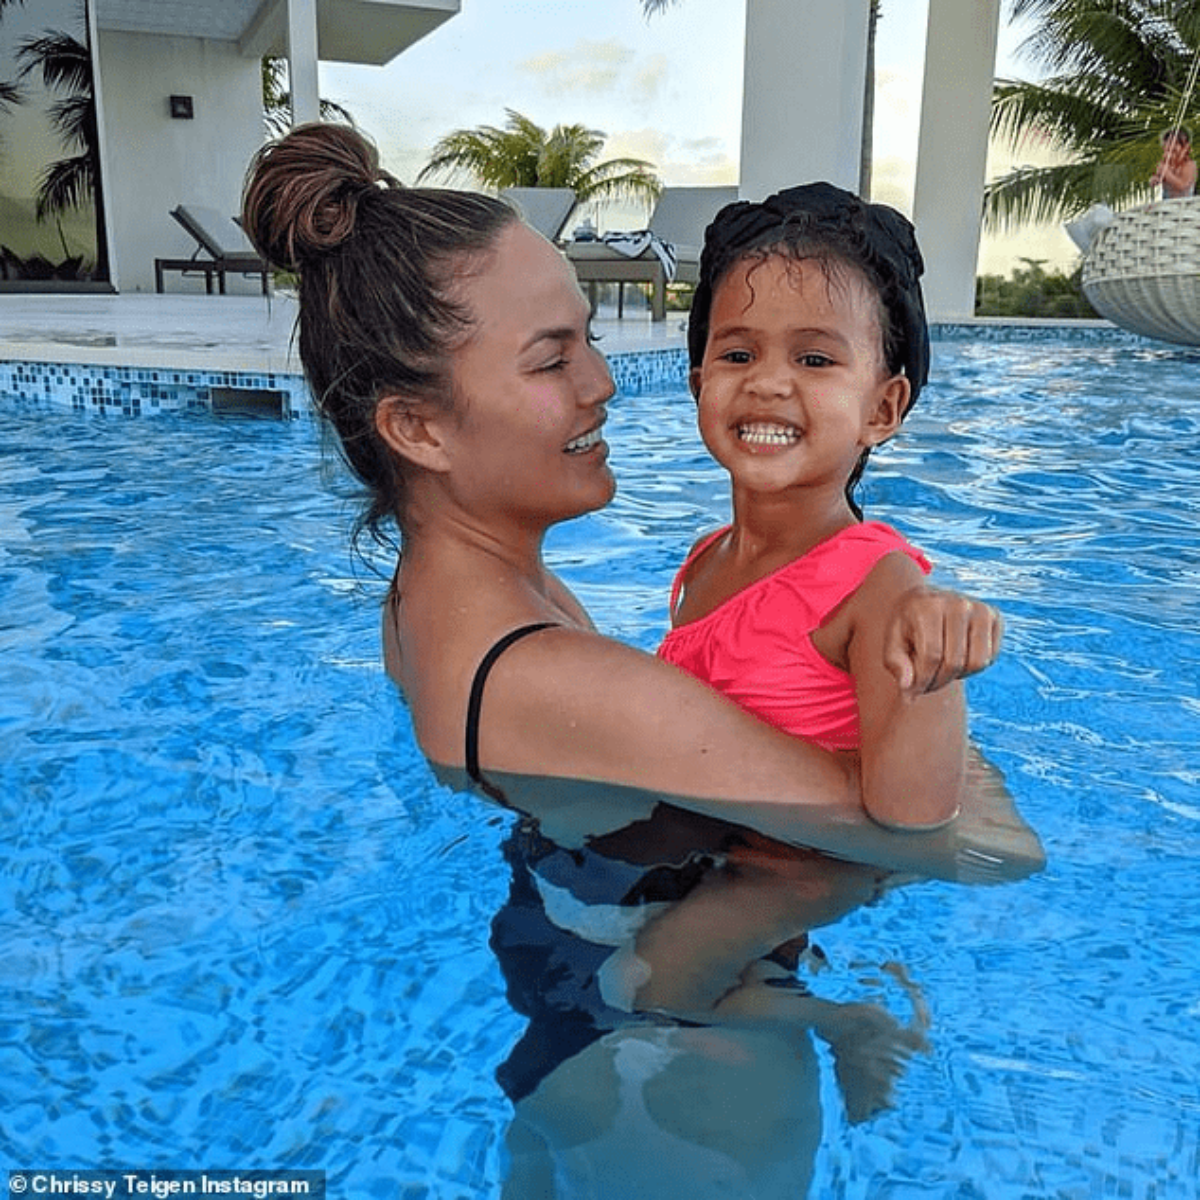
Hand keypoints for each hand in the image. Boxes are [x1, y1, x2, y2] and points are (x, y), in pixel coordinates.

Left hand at [882, 586, 1003, 694]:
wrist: (925, 602)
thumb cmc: (907, 627)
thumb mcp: (893, 643)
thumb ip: (896, 664)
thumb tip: (908, 687)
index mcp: (929, 606)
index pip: (931, 655)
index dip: (922, 680)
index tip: (911, 692)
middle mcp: (959, 604)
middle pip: (954, 662)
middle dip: (937, 682)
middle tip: (924, 685)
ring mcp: (981, 609)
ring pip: (977, 663)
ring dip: (957, 676)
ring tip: (940, 670)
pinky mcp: (995, 617)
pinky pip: (990, 658)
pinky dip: (972, 668)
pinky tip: (957, 658)